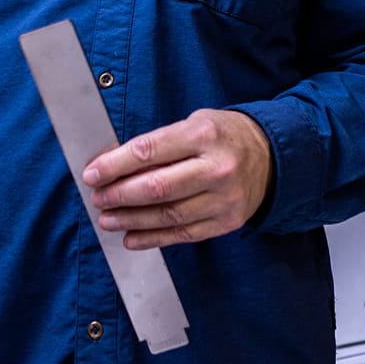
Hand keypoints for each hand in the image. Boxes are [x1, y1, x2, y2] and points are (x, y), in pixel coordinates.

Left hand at [83, 109, 273, 249]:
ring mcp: (224, 198)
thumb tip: (113, 165)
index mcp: (203, 135)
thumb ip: (158, 144)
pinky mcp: (226, 222)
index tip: (93, 174)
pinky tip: (131, 237)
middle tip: (98, 198)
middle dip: (120, 195)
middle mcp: (216, 168)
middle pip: (157, 187)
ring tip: (108, 219)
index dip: (115, 165)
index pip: (149, 151)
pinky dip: (153, 238)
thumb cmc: (223, 136)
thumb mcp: (194, 124)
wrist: (271, 156)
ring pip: (168, 215)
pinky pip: (183, 234)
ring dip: (131, 220)